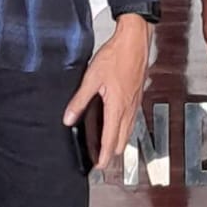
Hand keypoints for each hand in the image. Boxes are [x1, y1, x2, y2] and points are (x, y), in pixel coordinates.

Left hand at [63, 14, 150, 171]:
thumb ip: (80, 99)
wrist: (135, 41)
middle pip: (123, 140)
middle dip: (112, 152)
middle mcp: (129, 108)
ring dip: (119, 141)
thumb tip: (69, 117)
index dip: (105, 156)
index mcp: (117, 107)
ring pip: (129, 131)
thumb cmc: (117, 56)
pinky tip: (117, 124)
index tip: (99, 165)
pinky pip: (132, 120)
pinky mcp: (137, 97)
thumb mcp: (92, 77)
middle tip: (101, 158)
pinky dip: (124, 128)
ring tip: (107, 146)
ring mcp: (135, 103)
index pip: (111, 140)